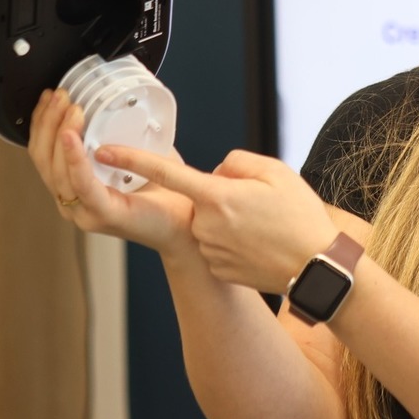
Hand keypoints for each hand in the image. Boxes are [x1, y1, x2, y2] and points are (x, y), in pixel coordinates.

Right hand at [27, 89, 197, 255]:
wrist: (190, 222)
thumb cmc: (166, 192)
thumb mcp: (138, 153)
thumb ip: (122, 133)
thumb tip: (120, 100)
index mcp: (76, 188)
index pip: (44, 155)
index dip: (42, 124)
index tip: (50, 97)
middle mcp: (74, 202)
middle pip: (44, 160)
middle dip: (48, 123)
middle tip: (62, 96)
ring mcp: (85, 211)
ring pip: (57, 171)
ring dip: (61, 133)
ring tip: (73, 109)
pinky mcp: (103, 214)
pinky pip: (81, 184)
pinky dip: (74, 158)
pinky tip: (71, 137)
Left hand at [92, 144, 338, 293]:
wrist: (316, 267)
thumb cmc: (300, 218)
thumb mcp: (275, 173)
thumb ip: (237, 163)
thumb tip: (218, 173)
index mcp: (217, 195)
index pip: (165, 172)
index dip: (131, 159)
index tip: (103, 150)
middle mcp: (206, 224)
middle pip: (201, 196)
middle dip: (221, 194)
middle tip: (260, 202)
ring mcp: (210, 249)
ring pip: (210, 220)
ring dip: (229, 218)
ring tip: (265, 225)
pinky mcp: (218, 267)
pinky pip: (217, 243)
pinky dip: (234, 240)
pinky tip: (260, 243)